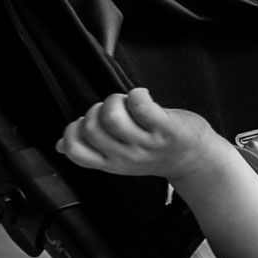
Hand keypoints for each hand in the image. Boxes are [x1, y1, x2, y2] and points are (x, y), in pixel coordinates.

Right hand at [57, 88, 219, 180]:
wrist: (198, 160)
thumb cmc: (157, 151)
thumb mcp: (121, 157)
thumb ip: (93, 150)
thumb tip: (60, 146)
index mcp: (111, 163)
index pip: (76, 150)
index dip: (73, 130)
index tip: (87, 122)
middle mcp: (127, 156)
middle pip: (92, 128)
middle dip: (97, 110)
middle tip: (115, 109)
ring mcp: (147, 144)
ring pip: (113, 117)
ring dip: (116, 101)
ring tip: (128, 103)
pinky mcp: (166, 129)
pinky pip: (142, 107)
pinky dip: (137, 94)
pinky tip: (143, 96)